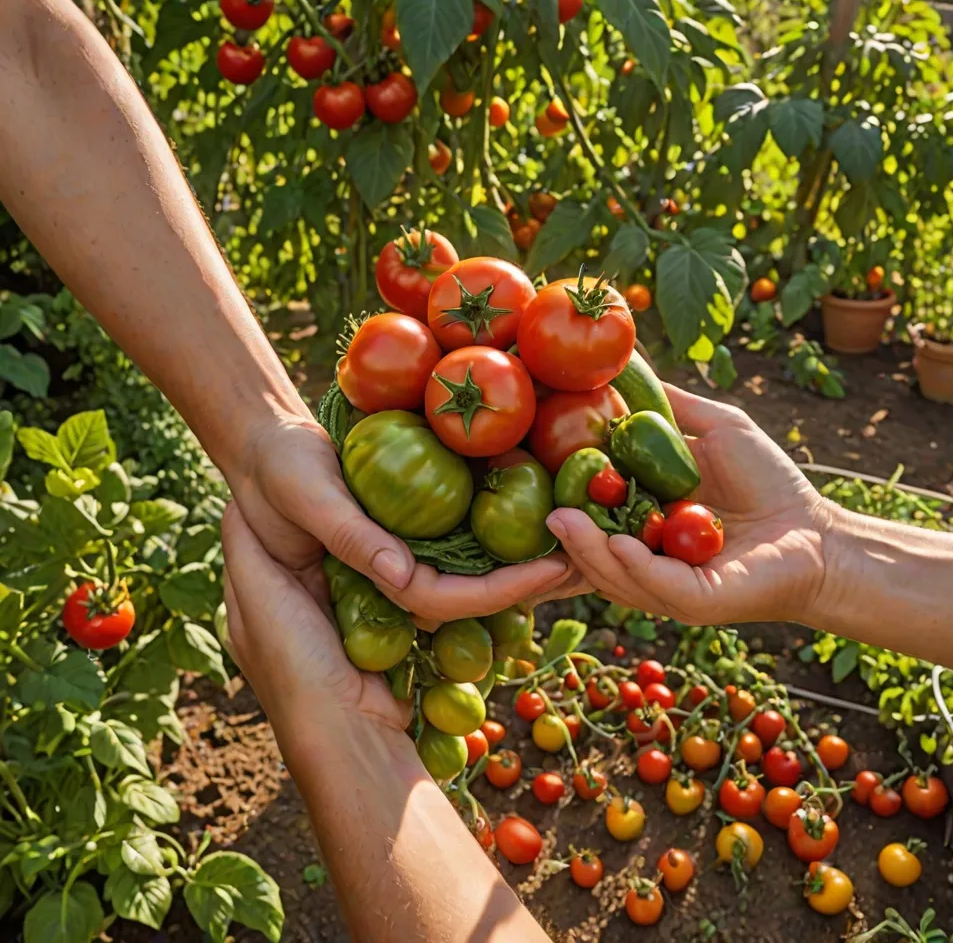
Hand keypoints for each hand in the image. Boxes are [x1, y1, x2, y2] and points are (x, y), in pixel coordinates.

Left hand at [220, 501, 406, 734]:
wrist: (349, 731)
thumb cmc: (295, 662)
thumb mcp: (259, 598)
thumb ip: (245, 551)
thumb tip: (235, 500)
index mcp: (254, 605)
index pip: (256, 541)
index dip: (271, 507)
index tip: (292, 468)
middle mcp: (290, 612)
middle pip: (304, 552)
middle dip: (318, 524)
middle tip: (342, 480)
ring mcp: (332, 622)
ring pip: (341, 567)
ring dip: (354, 548)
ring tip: (372, 506)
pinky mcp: (369, 632)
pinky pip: (373, 590)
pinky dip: (380, 572)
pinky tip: (393, 550)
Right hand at [229, 413, 581, 616]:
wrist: (264, 450)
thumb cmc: (276, 470)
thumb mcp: (306, 495)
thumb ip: (349, 536)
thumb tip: (401, 574)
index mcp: (367, 582)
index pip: (443, 601)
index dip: (500, 591)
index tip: (552, 568)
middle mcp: (392, 579)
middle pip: (470, 596)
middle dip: (528, 583)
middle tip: (589, 560)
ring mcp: (402, 559)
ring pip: (471, 572)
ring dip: (522, 560)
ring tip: (577, 541)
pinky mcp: (406, 534)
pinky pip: (460, 542)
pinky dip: (499, 534)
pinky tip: (538, 514)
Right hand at [545, 384, 828, 625]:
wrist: (818, 531)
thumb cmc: (768, 481)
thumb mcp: (714, 429)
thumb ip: (670, 406)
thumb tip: (624, 365)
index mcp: (641, 522)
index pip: (589, 515)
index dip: (560, 499)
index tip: (530, 472)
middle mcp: (644, 558)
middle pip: (589, 551)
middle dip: (563, 534)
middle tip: (539, 507)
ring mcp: (666, 585)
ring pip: (613, 573)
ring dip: (587, 550)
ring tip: (563, 521)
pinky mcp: (695, 601)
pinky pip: (656, 585)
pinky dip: (634, 566)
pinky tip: (619, 542)